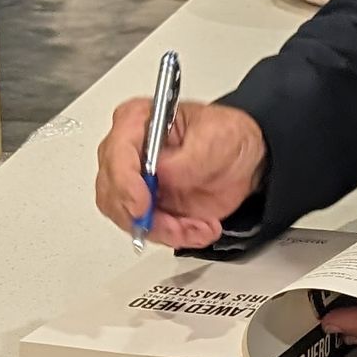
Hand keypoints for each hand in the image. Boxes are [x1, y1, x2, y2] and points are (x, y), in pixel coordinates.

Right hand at [95, 96, 269, 247]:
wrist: (245, 160)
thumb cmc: (227, 136)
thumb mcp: (217, 137)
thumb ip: (188, 157)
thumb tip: (162, 173)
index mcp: (138, 121)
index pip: (115, 152)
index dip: (123, 183)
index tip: (141, 204)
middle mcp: (129, 152)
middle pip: (111, 191)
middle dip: (142, 215)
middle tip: (174, 224)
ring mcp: (135, 182)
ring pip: (126, 216)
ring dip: (162, 229)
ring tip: (195, 226)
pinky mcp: (147, 206)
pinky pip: (146, 230)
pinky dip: (173, 236)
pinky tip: (197, 228)